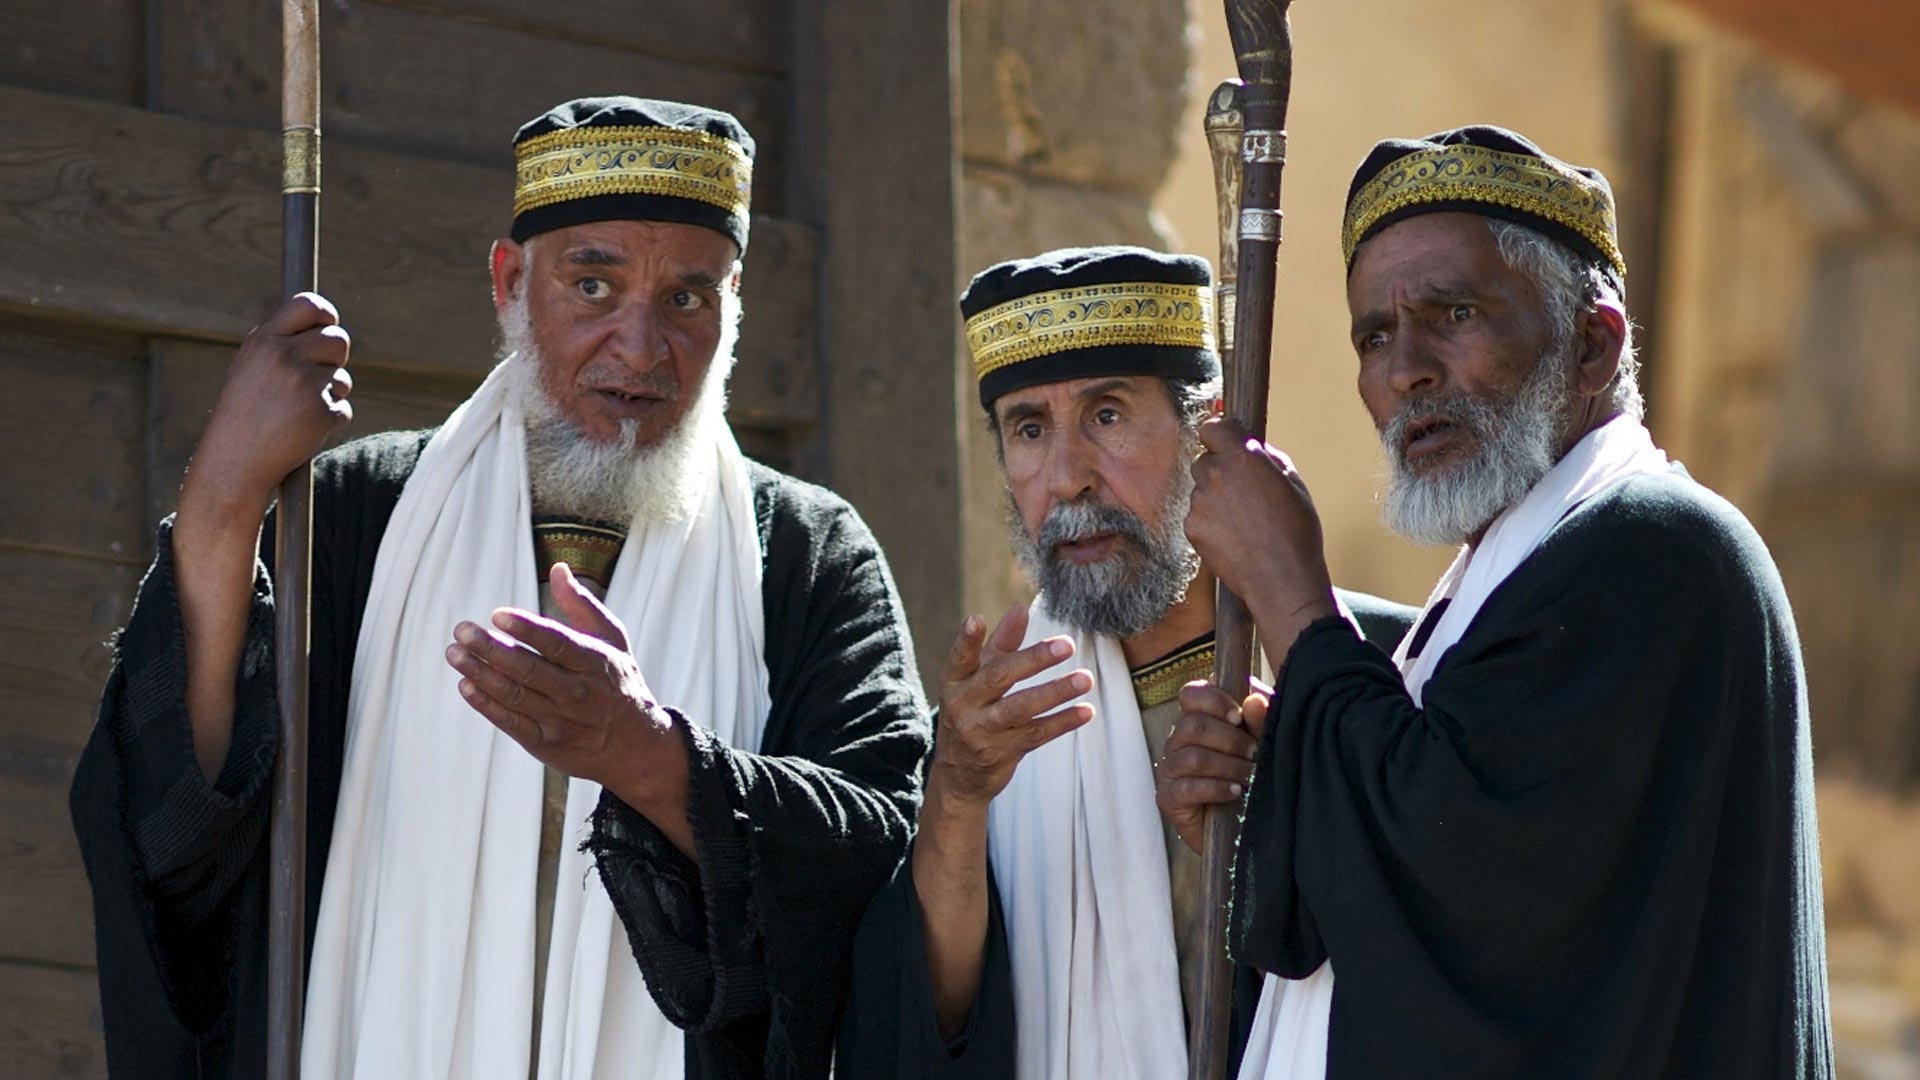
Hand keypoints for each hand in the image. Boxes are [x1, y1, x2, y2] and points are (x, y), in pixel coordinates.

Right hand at [181, 293, 352, 522]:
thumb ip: (283, 344)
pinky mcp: (322, 412)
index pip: (308, 305)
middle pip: (338, 340)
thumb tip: (325, 324)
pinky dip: (328, 421)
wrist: (234, 461)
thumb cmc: (243, 414)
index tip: (328, 323)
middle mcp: (284, 357)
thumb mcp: (251, 367)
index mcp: (264, 341)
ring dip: (330, 393)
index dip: (325, 314)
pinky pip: (343, 409)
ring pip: (342, 377)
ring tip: (296, 410)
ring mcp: (305, 384)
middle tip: (311, 380)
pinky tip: (301, 430)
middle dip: (333, 359)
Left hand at [444, 564, 684, 809]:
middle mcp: (577, 692)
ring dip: (480, 674)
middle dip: (491, 649)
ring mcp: (561, 720)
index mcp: (594, 662)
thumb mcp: (613, 640)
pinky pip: (510, 723)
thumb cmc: (619, 683)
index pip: (557, 643)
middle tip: (462, 631)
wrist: (635, 746)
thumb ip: (582, 605)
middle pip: (528, 669)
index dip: (526, 629)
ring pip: (514, 695)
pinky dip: (486, 705)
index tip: (497, 615)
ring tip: (455, 653)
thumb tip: (558, 568)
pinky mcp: (546, 744)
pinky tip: (466, 685)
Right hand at [929, 604, 1094, 807]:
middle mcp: (962, 706)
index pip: (959, 658)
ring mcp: (981, 732)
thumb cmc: (972, 713)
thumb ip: (1000, 645)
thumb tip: (1019, 608)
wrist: (959, 777)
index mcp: (954, 683)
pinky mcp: (1002, 753)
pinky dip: (1063, 722)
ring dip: (1056, 692)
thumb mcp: (977, 680)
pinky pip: (1037, 734)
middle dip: (1033, 660)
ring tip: (1085, 679)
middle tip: (1067, 645)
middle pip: (999, 678)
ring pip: (1021, 708)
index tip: (977, 619)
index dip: (966, 640)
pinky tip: (1086, 711)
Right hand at [1156, 681, 1270, 852]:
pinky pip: (1187, 787)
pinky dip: (1216, 788)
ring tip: (1250, 776)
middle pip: (1193, 726)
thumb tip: (1255, 700)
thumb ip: (1260, 723)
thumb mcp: (1263, 748)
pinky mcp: (1168, 799)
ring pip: (1192, 757)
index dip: (1213, 700)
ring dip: (1228, 766)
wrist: (1243, 831)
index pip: (1190, 694)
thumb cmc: (1252, 780)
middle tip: (1254, 754)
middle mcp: (1177, 742)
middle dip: (1230, 740)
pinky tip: (1235, 792)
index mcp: (1197, 721)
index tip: (1238, 717)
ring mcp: (1169, 771)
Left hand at [1186, 417, 1337, 646]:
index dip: (1219, 437)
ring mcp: (1200, 502)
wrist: (1282, 578)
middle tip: (1242, 494)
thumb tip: (1253, 448)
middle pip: (1204, 461)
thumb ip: (1267, 458)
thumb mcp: (1294, 483)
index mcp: (1242, 456)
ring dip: (1215, 500)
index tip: (1225, 445)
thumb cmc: (1296, 531)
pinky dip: (1210, 524)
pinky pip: (1197, 516)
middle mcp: (1215, 473)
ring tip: (1243, 522)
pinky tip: (1234, 538)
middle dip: (1219, 471)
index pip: (1211, 427)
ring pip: (1200, 491)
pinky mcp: (1192, 527)